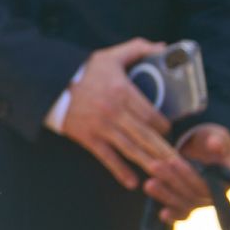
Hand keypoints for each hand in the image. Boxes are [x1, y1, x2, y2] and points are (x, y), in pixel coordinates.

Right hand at [54, 38, 185, 191]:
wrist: (48, 83)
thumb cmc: (83, 71)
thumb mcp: (109, 56)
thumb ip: (137, 49)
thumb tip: (164, 46)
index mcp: (123, 92)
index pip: (153, 115)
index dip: (165, 127)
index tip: (169, 132)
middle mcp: (114, 112)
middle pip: (147, 136)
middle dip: (166, 152)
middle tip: (181, 164)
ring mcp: (101, 127)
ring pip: (132, 150)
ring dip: (150, 164)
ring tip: (166, 175)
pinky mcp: (87, 138)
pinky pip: (107, 158)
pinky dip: (120, 171)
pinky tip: (133, 183)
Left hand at [151, 124, 229, 221]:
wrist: (200, 148)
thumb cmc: (210, 140)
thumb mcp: (215, 136)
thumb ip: (217, 141)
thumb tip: (216, 145)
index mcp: (226, 179)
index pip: (208, 183)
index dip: (189, 175)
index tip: (172, 161)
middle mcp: (216, 194)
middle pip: (194, 195)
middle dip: (173, 181)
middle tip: (153, 166)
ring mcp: (202, 201)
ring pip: (187, 205)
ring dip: (167, 196)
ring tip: (148, 184)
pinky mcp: (190, 204)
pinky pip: (183, 214)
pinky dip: (174, 216)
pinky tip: (161, 215)